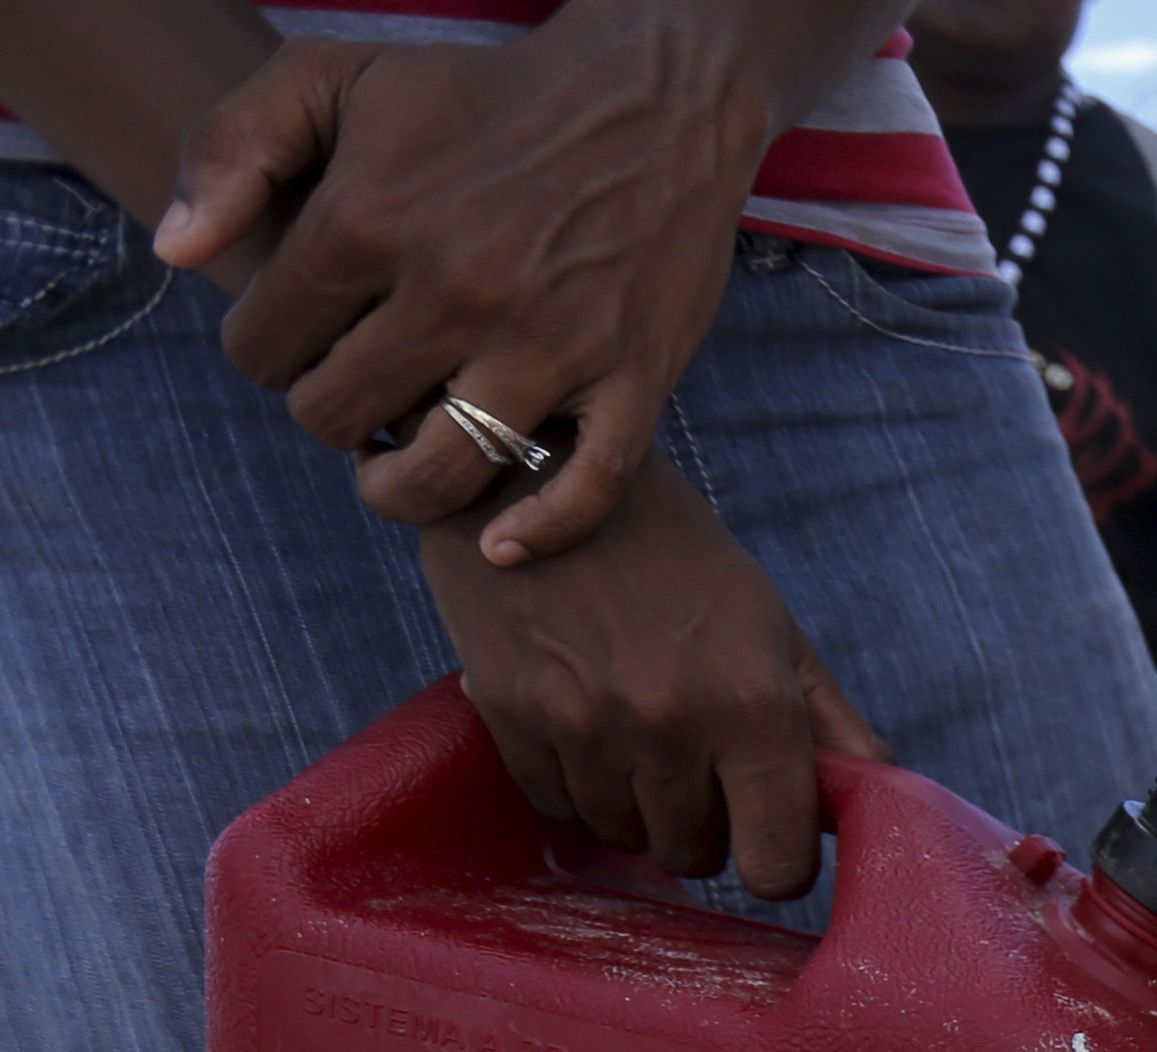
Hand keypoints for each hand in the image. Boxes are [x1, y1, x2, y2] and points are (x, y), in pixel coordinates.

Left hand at [164, 7, 784, 562]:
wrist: (651, 97)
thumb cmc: (479, 92)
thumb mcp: (333, 77)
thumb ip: (230, 148)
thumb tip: (178, 255)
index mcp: (369, 220)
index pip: (264, 346)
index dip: (264, 354)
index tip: (299, 343)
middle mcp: (454, 290)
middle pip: (339, 417)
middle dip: (329, 413)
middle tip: (356, 389)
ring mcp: (549, 342)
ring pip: (441, 472)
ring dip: (400, 493)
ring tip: (395, 474)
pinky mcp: (632, 377)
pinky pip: (584, 488)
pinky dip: (538, 530)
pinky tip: (500, 542)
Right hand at [415, 455, 882, 895]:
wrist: (539, 479)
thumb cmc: (676, 557)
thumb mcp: (772, 626)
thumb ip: (832, 723)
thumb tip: (881, 800)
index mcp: (752, 704)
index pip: (776, 863)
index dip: (777, 863)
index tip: (768, 838)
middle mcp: (668, 723)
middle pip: (697, 855)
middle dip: (708, 830)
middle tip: (700, 773)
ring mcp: (584, 725)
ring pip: (625, 838)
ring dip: (641, 812)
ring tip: (641, 742)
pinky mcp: (513, 718)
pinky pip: (560, 812)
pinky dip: (580, 794)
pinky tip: (589, 737)